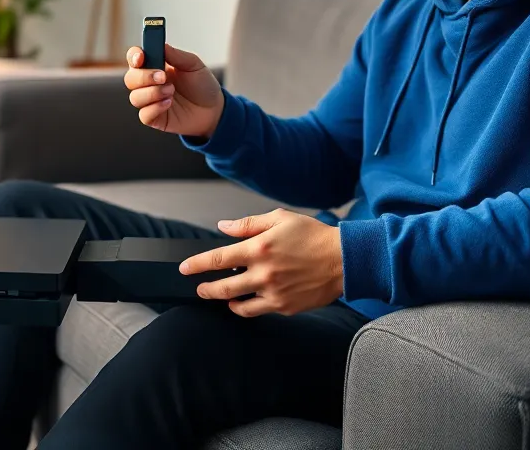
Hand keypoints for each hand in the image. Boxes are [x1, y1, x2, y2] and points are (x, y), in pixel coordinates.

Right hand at [124, 43, 222, 136]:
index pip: (134, 58)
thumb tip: (161, 44)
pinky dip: (155, 108)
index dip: (133, 56)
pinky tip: (169, 104)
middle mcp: (148, 83)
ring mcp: (150, 101)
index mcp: (154, 66)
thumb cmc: (202, 84)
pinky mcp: (154, 118)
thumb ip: (176, 55)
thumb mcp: (193, 65)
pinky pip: (144, 114)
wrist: (214, 109)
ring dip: (153, 93)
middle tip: (163, 77)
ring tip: (172, 92)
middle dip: (144, 77)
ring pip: (135, 97)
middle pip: (130, 79)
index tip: (141, 58)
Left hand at [180, 208, 343, 317]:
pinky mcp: (284, 307)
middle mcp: (264, 273)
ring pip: (238, 304)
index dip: (196, 264)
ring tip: (220, 296)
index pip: (218, 259)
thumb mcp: (280, 219)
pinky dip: (246, 307)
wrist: (344, 260)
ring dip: (224, 300)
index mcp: (259, 248)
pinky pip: (258, 311)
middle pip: (222, 287)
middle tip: (199, 288)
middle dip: (205, 289)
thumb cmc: (313, 236)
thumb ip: (248, 224)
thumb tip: (223, 227)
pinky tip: (244, 301)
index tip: (184, 268)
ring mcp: (274, 293)